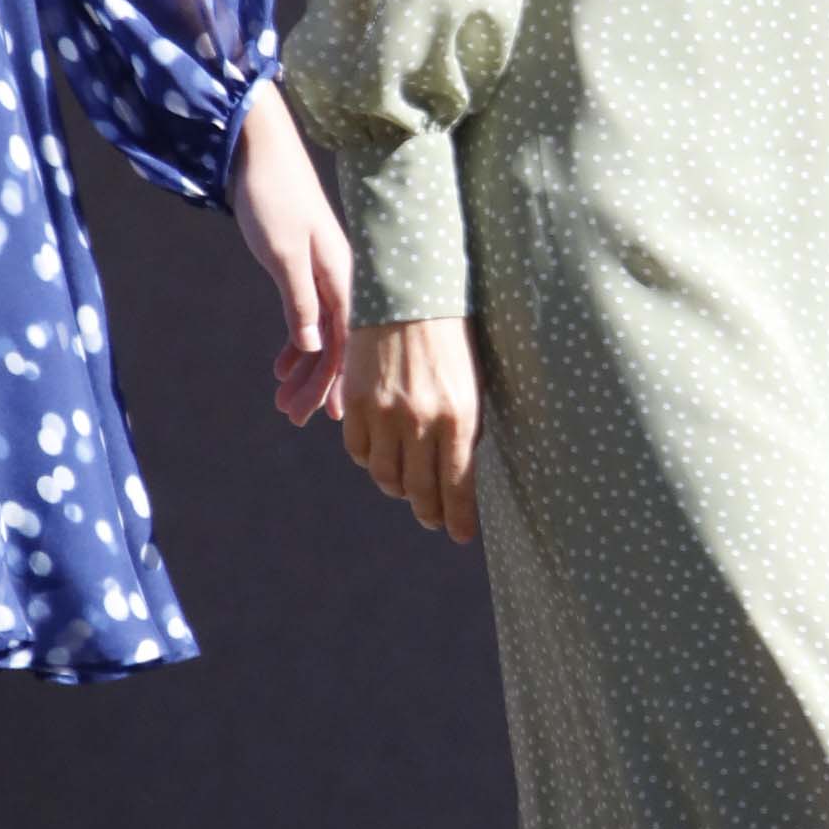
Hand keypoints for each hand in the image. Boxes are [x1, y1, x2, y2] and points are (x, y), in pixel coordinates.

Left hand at [228, 80, 351, 427]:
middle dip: (317, 384)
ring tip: (285, 403)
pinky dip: (296, 344)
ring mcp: (322, 272)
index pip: (347, 342)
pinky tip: (281, 367)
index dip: (340, 382)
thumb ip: (302, 301)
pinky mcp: (303, 264)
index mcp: (342, 276)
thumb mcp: (284, 253)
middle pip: (336, 344)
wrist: (258, 150)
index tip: (333, 418)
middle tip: (294, 418)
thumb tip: (316, 348)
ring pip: (321, 334)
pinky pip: (307, 315)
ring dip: (304, 369)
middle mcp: (339, 278)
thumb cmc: (272, 196)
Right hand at [342, 315, 481, 542]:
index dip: (459, 518)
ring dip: (398, 488)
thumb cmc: (451, 339)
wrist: (409, 293)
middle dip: (430, 512)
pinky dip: (369, 459)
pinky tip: (381, 455)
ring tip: (408, 488)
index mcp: (459, 417)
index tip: (462, 535)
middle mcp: (421, 421)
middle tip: (434, 519)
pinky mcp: (356, 402)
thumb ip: (466, 429)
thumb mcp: (471, 385)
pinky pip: (358, 450)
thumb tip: (462, 475)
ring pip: (385, 475)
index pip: (457, 486)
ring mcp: (384, 413)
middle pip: (420, 490)